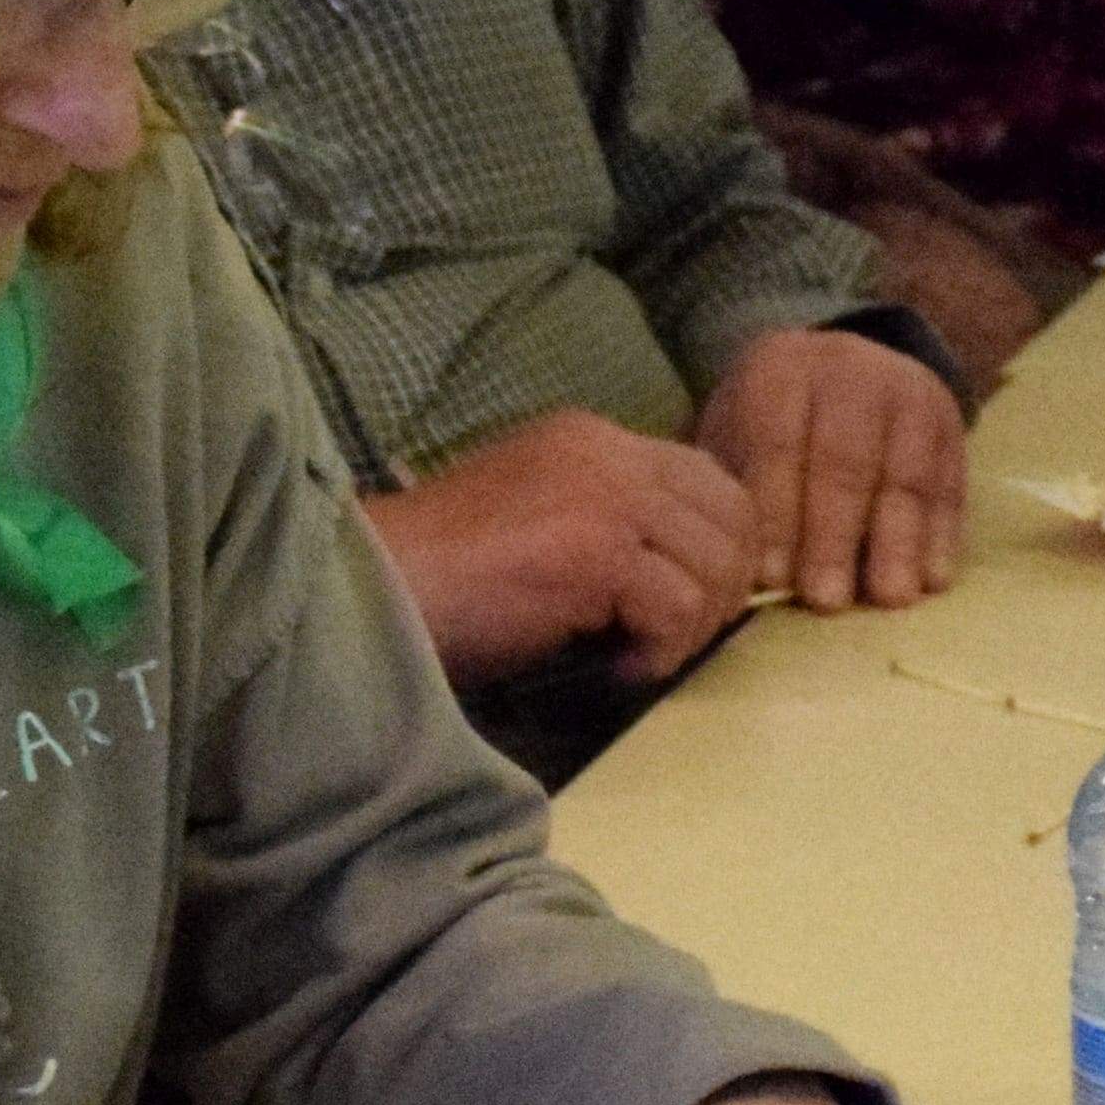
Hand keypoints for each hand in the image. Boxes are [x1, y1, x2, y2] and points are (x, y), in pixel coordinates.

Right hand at [364, 407, 757, 686]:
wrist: (373, 595)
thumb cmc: (442, 578)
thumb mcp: (539, 520)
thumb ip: (608, 519)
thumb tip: (688, 570)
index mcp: (590, 437)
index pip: (707, 478)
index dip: (720, 547)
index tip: (688, 604)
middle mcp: (606, 452)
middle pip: (731, 518)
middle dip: (720, 590)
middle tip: (672, 640)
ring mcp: (604, 497)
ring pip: (714, 568)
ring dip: (687, 629)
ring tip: (633, 656)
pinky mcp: (597, 552)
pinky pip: (677, 609)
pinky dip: (658, 652)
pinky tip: (614, 667)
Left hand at [695, 327, 968, 614]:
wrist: (842, 370)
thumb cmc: (773, 424)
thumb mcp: (737, 438)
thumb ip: (739, 493)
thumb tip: (743, 573)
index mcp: (781, 371)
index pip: (778, 444)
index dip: (777, 515)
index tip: (774, 579)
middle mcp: (849, 371)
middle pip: (845, 460)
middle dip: (833, 537)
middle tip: (827, 599)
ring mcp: (908, 394)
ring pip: (904, 474)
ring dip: (898, 542)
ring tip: (890, 597)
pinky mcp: (950, 424)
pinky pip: (949, 484)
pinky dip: (942, 535)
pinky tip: (932, 579)